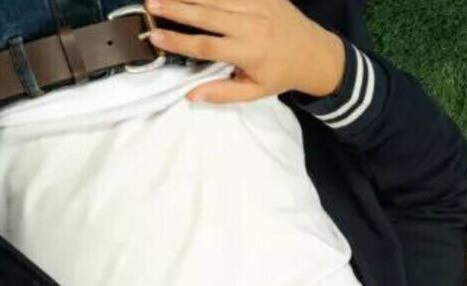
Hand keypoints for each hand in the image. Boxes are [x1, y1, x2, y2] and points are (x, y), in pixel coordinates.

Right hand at [144, 0, 346, 102]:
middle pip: (206, 15)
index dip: (179, 42)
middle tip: (150, 5)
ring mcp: (259, 6)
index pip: (207, 46)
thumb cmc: (281, 74)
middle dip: (176, 9)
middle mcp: (253, 27)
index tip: (156, 37)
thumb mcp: (256, 91)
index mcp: (250, 53)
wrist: (316, 54)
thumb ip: (223, 93)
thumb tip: (191, 95)